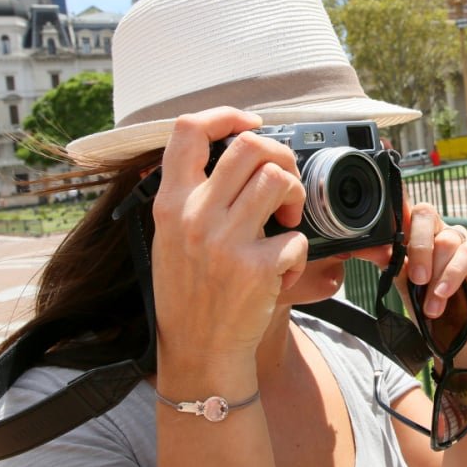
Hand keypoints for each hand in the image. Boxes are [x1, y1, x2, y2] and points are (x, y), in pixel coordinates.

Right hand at [151, 107, 308, 371]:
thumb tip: (226, 151)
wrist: (198, 352)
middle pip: (249, 145)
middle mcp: (194, 216)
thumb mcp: (169, 237)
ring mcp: (225, 241)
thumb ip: (189, 195)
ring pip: (278, 179)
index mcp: (170, 203)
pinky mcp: (256, 268)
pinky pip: (296, 237)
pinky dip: (298, 251)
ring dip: (294, 195)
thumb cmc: (188, 293)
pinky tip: (282, 269)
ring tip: (288, 220)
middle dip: (279, 154)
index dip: (225, 115)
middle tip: (284, 181)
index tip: (250, 122)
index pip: (187, 131)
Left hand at [402, 201, 466, 343]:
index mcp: (414, 230)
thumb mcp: (402, 281)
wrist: (451, 328)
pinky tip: (444, 292)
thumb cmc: (425, 300)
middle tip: (417, 279)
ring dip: (437, 275)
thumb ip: (389, 262)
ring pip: (445, 241)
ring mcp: (459, 236)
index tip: (389, 230)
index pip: (404, 209)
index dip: (397, 211)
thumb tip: (370, 249)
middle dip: (418, 248)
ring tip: (431, 305)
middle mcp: (437, 228)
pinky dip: (453, 274)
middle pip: (424, 215)